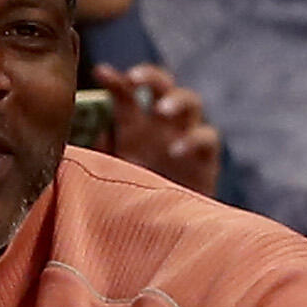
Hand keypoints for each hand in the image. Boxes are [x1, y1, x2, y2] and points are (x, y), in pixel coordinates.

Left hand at [98, 62, 221, 198]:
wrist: (165, 233)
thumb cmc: (132, 200)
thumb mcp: (109, 174)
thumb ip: (101, 152)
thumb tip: (99, 131)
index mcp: (136, 124)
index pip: (127, 91)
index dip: (116, 79)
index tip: (101, 72)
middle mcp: (163, 125)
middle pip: (163, 84)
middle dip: (151, 76)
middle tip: (135, 79)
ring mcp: (187, 138)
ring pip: (191, 101)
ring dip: (176, 100)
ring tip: (161, 110)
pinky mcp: (206, 158)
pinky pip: (208, 138)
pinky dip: (193, 139)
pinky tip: (176, 151)